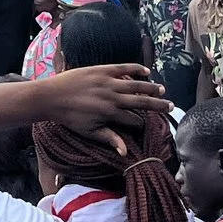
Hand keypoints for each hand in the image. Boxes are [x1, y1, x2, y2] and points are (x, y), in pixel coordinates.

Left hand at [29, 64, 171, 155]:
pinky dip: (136, 69)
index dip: (141, 124)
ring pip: (136, 84)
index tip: (146, 126)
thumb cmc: (69, 117)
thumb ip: (109, 139)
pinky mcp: (102, 70)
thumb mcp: (89, 132)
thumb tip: (126, 153)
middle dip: (157, 105)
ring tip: (162, 90)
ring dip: (151, 88)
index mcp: (110, 113)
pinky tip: (146, 71)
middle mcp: (112, 97)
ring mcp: (108, 81)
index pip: (134, 120)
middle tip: (171, 106)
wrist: (51, 96)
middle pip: (141, 102)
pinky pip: (123, 68)